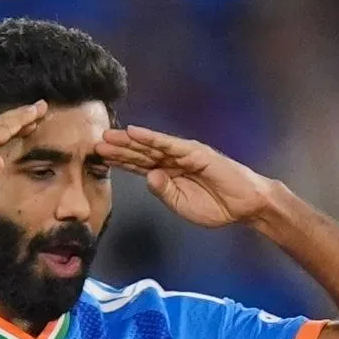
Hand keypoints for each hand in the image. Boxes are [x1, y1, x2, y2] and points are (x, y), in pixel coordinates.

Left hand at [96, 125, 273, 227]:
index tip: (97, 159)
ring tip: (108, 137)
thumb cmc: (216, 205)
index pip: (138, 165)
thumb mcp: (182, 205)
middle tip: (94, 143)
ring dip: (128, 141)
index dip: (119, 162)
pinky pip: (170, 144)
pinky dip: (152, 138)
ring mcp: (183, 154)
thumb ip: (164, 192)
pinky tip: (135, 133)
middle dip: (117, 149)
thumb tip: (148, 176)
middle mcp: (172, 160)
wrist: (245, 205)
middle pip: (139, 153)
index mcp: (167, 174)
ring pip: (150, 146)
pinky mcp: (195, 152)